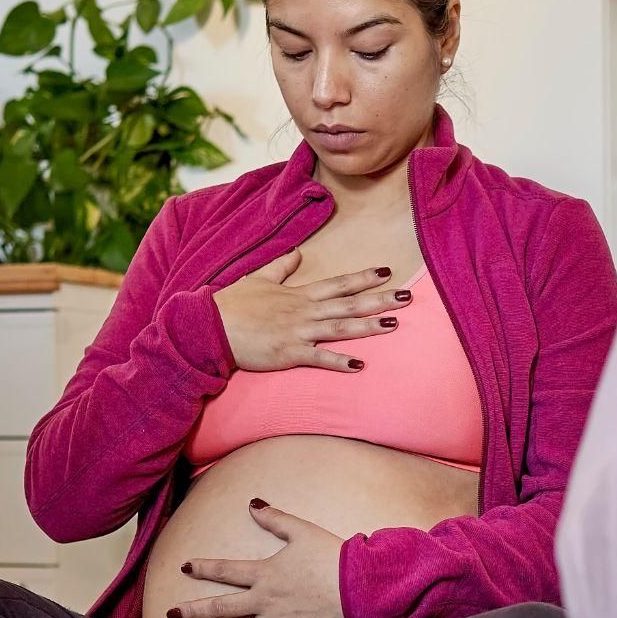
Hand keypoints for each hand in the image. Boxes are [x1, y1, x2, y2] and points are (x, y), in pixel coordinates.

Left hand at [166, 500, 350, 617]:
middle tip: (171, 616)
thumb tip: (252, 503)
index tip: (184, 567)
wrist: (357, 584)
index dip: (203, 568)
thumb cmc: (331, 555)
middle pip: (221, 608)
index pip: (225, 571)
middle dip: (194, 611)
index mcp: (264, 574)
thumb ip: (274, 519)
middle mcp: (263, 601)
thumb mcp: (301, 530)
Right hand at [210, 250, 410, 372]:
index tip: (387, 271)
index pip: (338, 283)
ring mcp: (297, 332)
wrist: (208, 327)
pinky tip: (360, 365)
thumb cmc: (232, 305)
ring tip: (394, 324)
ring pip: (340, 327)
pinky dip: (339, 361)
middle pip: (348, 303)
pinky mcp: (288, 353)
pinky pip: (318, 358)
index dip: (363, 277)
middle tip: (408, 296)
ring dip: (368, 326)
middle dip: (379, 299)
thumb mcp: (258, 279)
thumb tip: (298, 252)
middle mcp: (303, 311)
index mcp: (298, 294)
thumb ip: (282, 267)